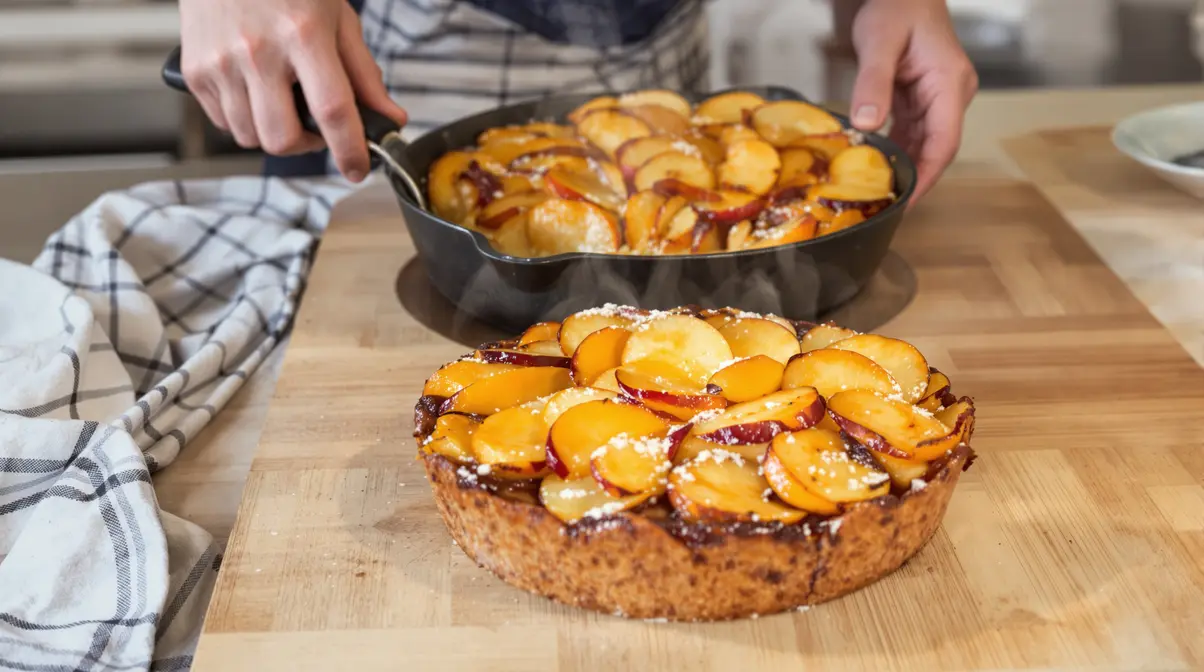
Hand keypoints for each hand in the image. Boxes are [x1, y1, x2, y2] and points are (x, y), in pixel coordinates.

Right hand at [179, 0, 407, 181]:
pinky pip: (223, 123)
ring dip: (274, 133)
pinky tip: (256, 91)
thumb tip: (389, 119)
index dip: (349, 150)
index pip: (332, 111)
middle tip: (317, 128)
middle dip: (307, 146)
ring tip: (284, 103)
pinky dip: (244, 119)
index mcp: (303, 35)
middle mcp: (257, 51)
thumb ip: (363, 74)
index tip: (357, 169)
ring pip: (250, 137)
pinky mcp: (194, 70)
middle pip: (283, 138)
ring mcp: (220, 62)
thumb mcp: (337, 18)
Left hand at [847, 0, 977, 201]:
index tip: (907, 202)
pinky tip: (878, 164)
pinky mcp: (925, 97)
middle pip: (937, 148)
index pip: (945, 142)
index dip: (927, 176)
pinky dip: (898, 148)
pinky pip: (914, 130)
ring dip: (905, 165)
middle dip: (915, 178)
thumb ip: (873, 85)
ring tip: (879, 193)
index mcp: (949, 84)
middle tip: (886, 207)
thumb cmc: (896, 6)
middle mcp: (952, 93)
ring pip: (925, 142)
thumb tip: (868, 126)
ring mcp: (940, 96)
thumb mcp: (879, 43)